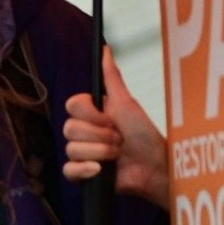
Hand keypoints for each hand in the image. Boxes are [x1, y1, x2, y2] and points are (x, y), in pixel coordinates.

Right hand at [62, 47, 169, 208]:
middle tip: (119, 138)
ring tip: (117, 155)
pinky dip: (84, 170)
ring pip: (71, 149)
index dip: (91, 114)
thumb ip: (112, 77)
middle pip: (70, 128)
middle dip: (99, 135)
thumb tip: (105, 49)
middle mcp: (85, 132)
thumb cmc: (145, 136)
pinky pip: (68, 170)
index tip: (110, 119)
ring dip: (100, 152)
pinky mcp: (83, 174)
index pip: (72, 105)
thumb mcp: (127, 103)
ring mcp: (83, 153)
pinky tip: (100, 169)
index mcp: (93, 114)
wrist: (155, 167)